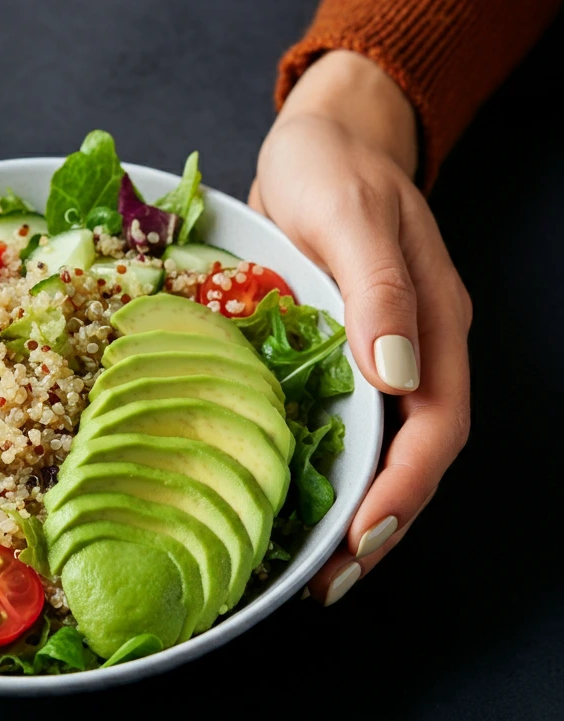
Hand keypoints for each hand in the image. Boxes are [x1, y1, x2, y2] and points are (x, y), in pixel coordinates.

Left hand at [251, 51, 471, 604]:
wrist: (323, 139)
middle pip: (412, 458)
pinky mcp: (337, 352)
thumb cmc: (334, 167)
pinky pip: (340, 424)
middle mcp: (414, 351)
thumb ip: (378, 290)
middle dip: (377, 525)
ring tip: (310, 565)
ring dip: (351, 509)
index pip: (434, 428)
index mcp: (434, 325)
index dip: (402, 490)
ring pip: (378, 451)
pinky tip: (286, 495)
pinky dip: (322, 469)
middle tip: (327, 581)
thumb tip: (398, 376)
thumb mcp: (352, 215)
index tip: (358, 539)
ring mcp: (377, 355)